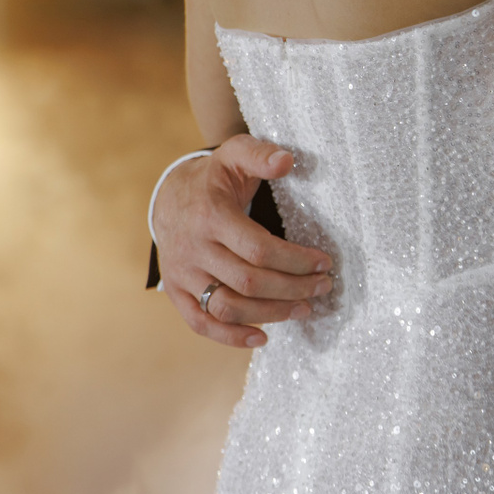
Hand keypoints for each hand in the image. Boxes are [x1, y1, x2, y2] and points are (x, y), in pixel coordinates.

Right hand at [152, 133, 333, 347]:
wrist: (168, 196)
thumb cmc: (214, 178)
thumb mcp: (235, 155)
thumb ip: (261, 155)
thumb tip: (287, 160)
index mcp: (210, 215)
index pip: (259, 249)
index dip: (296, 260)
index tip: (325, 262)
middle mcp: (193, 248)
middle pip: (248, 282)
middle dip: (292, 288)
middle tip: (323, 287)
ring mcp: (183, 274)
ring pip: (228, 307)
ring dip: (271, 314)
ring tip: (305, 309)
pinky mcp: (177, 292)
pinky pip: (201, 323)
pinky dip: (231, 337)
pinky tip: (263, 338)